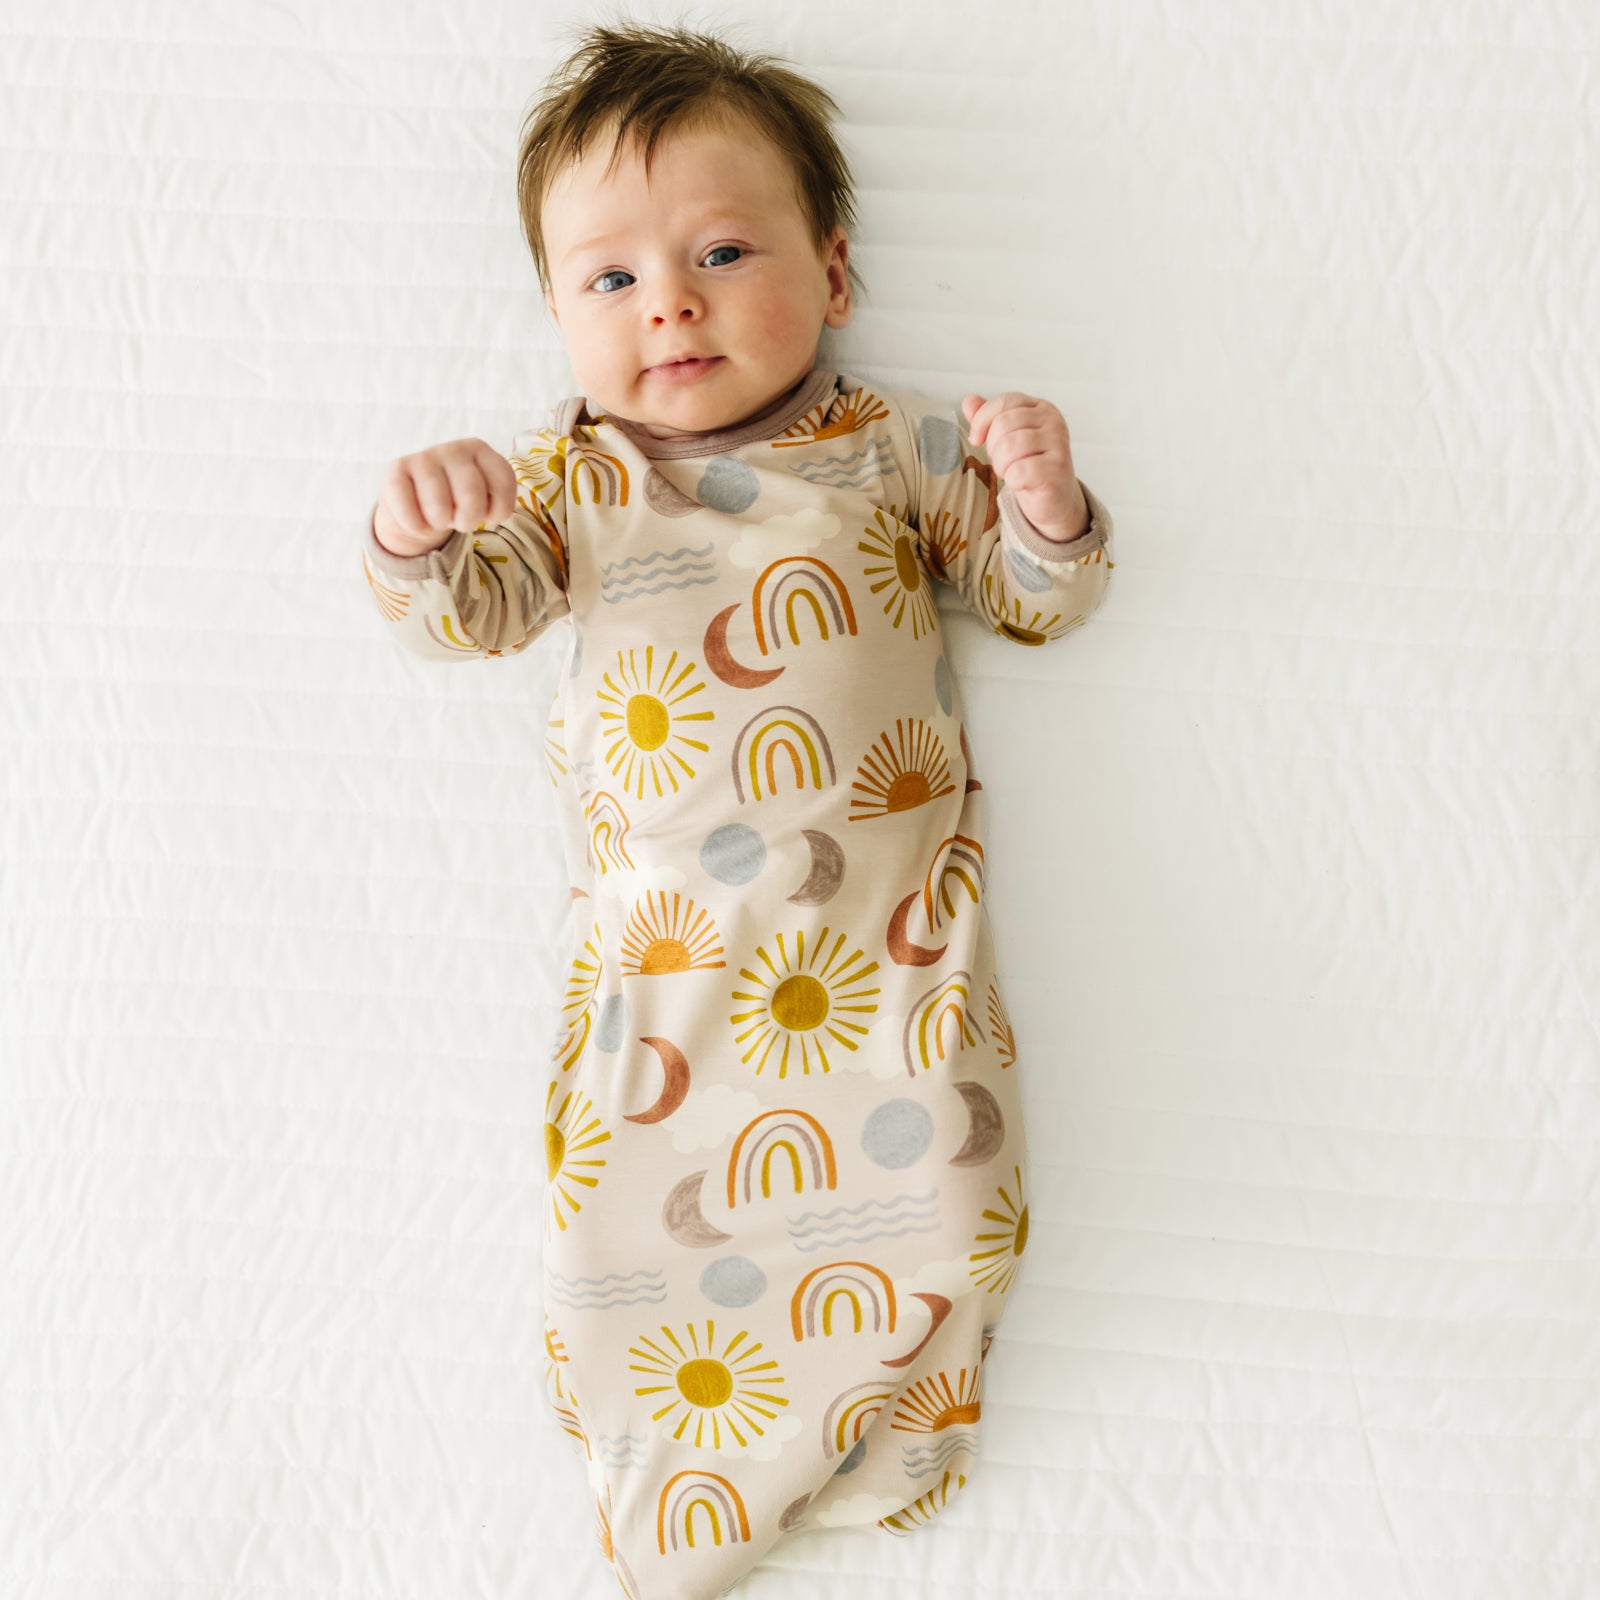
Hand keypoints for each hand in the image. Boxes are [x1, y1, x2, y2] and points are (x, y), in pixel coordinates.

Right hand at [374, 438, 518, 556]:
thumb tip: (493, 514)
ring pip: (439, 508)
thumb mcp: (484, 498)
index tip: (490, 516)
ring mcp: (423, 457)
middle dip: (468, 520)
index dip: (499, 510)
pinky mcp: (395, 471)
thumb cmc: (457, 501)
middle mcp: (454, 449)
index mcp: (480, 450)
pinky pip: (410, 514)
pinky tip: (418, 521)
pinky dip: (417, 528)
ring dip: (440, 524)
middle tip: (461, 521)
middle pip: (471, 496)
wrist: (416, 504)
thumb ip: (497, 502)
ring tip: (439, 517)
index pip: (503, 482)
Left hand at [961, 392, 1088, 542]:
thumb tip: (968, 401)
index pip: (1004, 402)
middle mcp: (1053, 422)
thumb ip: (989, 418)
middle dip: (993, 448)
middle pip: (1003, 424)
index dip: (982, 421)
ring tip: (1013, 472)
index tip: (976, 439)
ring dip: (1002, 466)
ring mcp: (1058, 444)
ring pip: (1008, 447)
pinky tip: (1023, 483)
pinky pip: (1018, 471)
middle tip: (1004, 462)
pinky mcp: (1057, 469)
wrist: (1053, 499)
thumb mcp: (1008, 437)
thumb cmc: (1029, 466)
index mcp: (1041, 408)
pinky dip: (1013, 481)